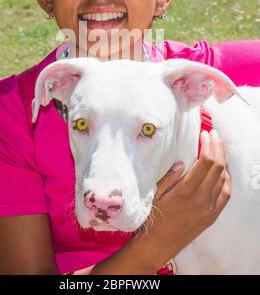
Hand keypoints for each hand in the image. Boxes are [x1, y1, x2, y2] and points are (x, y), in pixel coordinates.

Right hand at [134, 129, 231, 271]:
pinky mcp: (212, 216)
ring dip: (223, 160)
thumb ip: (169, 176)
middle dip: (218, 147)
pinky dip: (226, 179)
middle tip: (214, 134)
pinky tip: (223, 171)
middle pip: (218, 166)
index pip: (205, 161)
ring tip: (218, 148)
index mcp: (186, 190)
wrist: (156, 245)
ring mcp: (209, 208)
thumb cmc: (152, 218)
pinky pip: (225, 194)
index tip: (205, 133)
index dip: (207, 144)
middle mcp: (201, 199)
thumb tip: (183, 161)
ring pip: (224, 179)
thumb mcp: (155, 193)